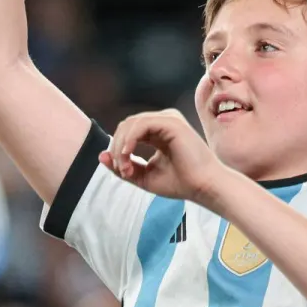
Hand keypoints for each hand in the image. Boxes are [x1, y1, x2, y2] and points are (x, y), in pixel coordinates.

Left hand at [101, 109, 231, 205]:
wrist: (204, 188)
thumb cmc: (180, 183)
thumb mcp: (144, 176)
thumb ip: (123, 166)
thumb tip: (101, 155)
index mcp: (158, 132)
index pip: (128, 131)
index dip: (118, 150)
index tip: (122, 172)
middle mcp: (163, 122)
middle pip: (126, 125)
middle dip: (117, 148)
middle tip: (123, 171)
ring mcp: (168, 119)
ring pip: (131, 123)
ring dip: (121, 146)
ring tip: (126, 167)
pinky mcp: (171, 122)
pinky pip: (141, 125)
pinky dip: (129, 140)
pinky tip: (128, 154)